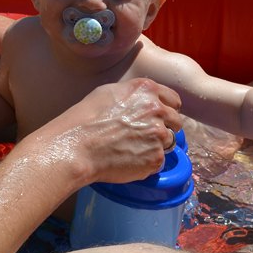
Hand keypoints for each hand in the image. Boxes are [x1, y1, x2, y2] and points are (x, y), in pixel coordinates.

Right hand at [33, 78, 183, 185]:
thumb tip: (144, 101)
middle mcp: (158, 110)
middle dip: (163, 128)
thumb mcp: (109, 92)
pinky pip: (159, 161)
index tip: (159, 118)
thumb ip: (134, 94)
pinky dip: (147, 163)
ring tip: (132, 149)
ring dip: (156, 146)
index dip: (166, 110)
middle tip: (143, 136)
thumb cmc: (85, 119)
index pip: (174, 100)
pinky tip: (128, 160)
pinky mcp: (156, 158)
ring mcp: (159, 135)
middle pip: (175, 122)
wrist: (77, 147)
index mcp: (147, 90)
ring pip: (168, 142)